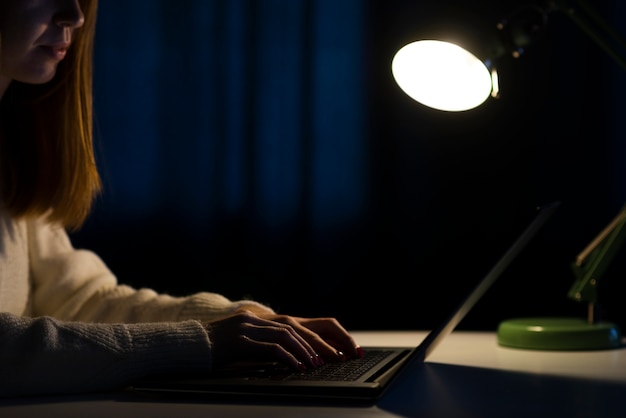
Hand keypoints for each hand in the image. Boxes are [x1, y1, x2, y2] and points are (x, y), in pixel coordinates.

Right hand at [204, 310, 362, 371]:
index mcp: (260, 320)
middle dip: (319, 342)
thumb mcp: (243, 342)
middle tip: (335, 357)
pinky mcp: (241, 341)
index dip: (316, 336)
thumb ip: (264, 344)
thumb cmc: (215, 348)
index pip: (296, 325)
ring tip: (318, 364)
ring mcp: (249, 328)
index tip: (334, 349)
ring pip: (287, 336)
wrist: (188, 345)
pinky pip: (271, 348)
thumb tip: (289, 358)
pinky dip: (288, 358)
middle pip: (297, 328)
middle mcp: (258, 319)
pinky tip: (297, 368)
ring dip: (306, 351)